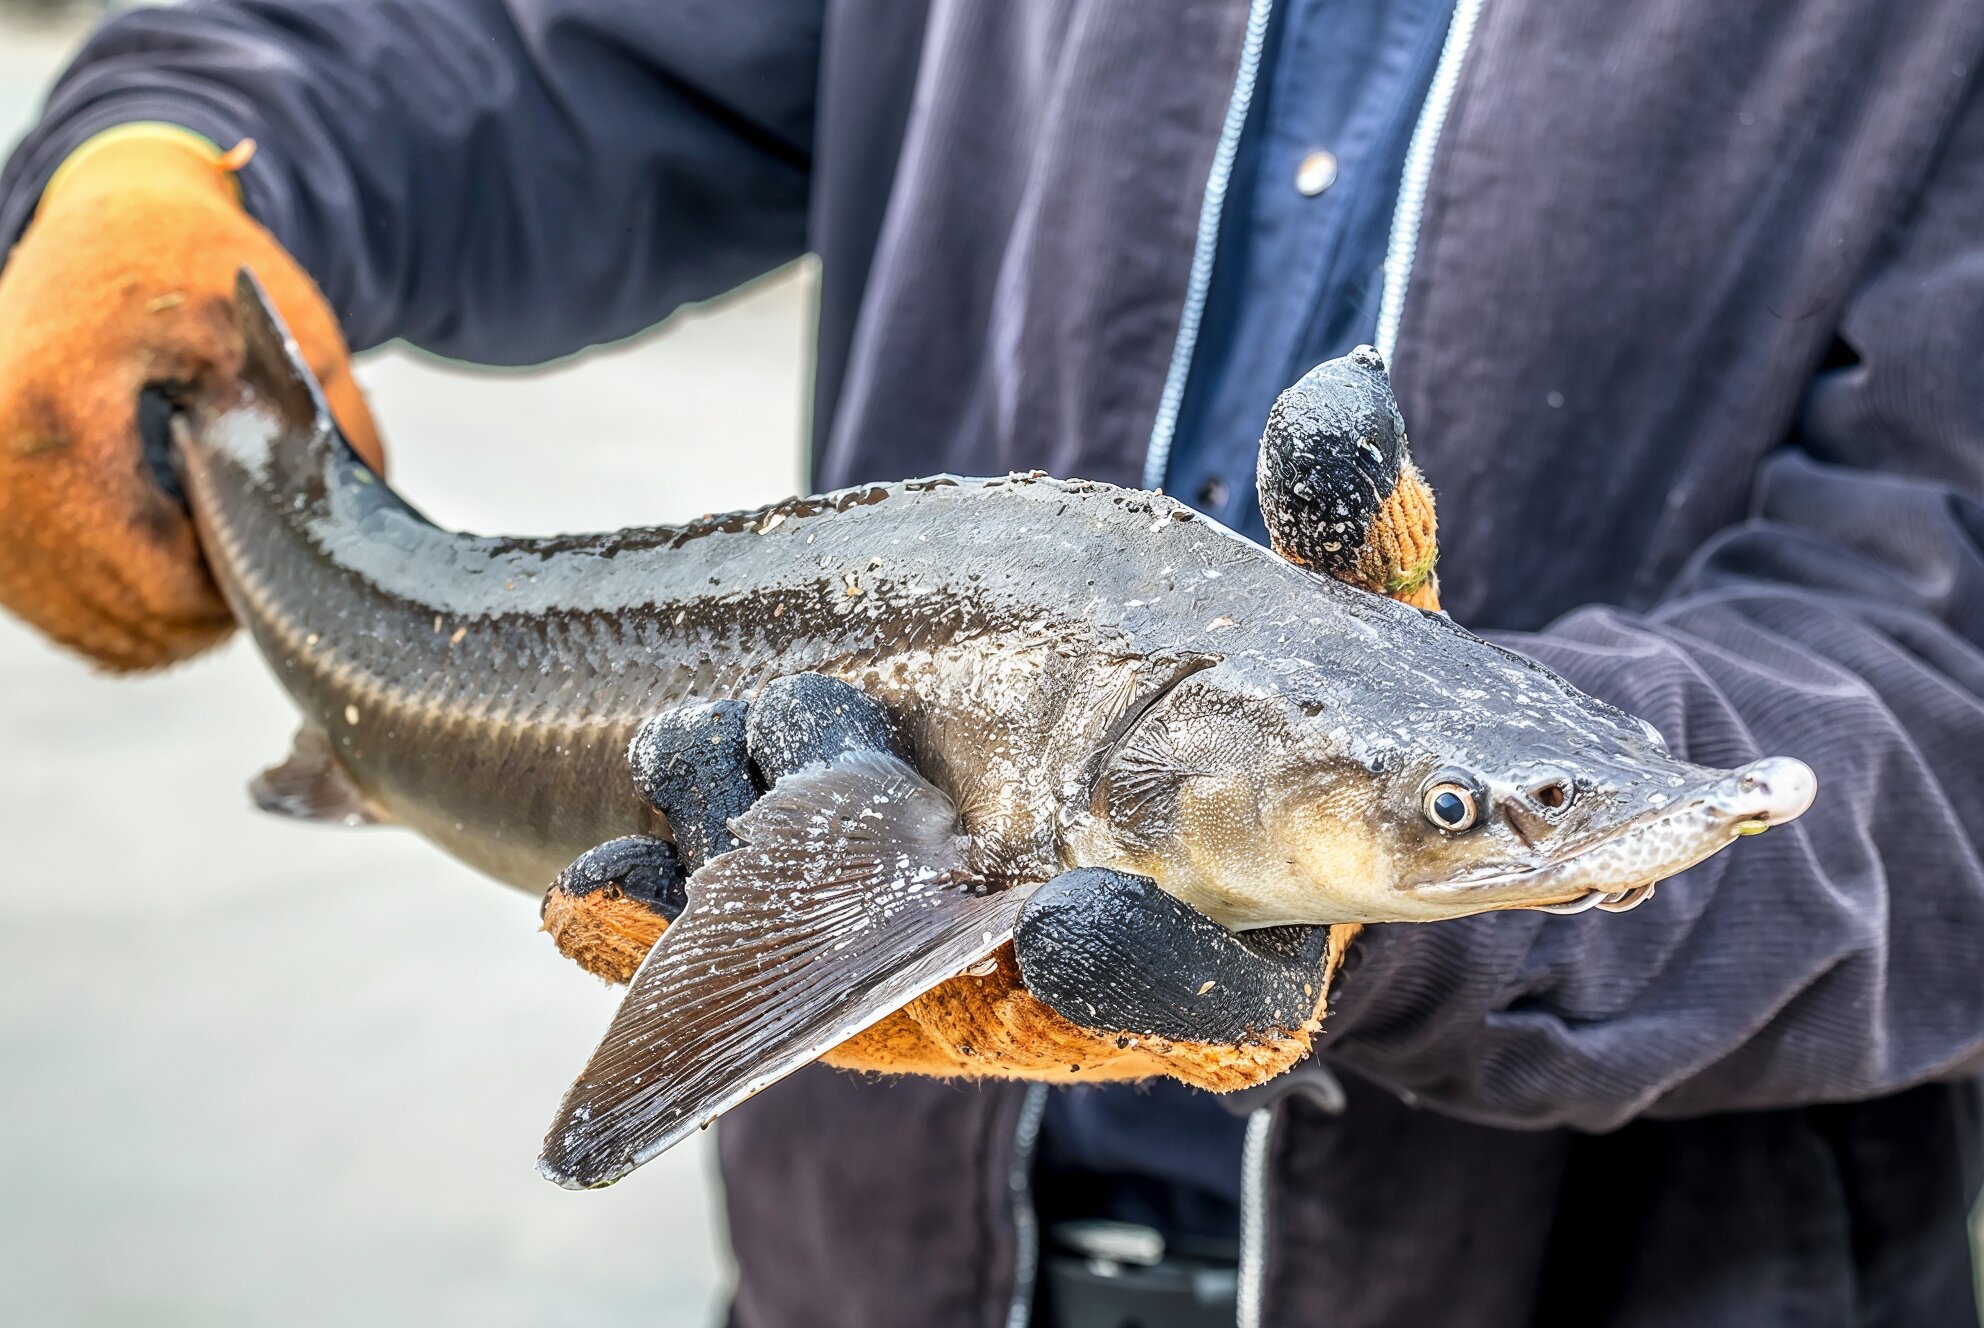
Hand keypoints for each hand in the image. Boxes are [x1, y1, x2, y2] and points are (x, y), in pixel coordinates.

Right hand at [0, 126, 381, 668]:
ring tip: (222, 534)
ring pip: (98, 625)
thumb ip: (332, 437)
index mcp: (52, 417)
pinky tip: (176, 542)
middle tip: (263, 536)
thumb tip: (364, 540)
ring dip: (174, 607)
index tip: (283, 539)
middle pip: (130, 616)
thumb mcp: (285, 333)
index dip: (241, 584)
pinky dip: (132, 598)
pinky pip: (68, 609)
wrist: (110, 219)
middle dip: (214, 600)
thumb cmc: (195, 264)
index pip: (158, 582)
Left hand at [541, 348, 1436, 1092]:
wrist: (1156, 768)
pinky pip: (743, 963)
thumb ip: (1348, 530)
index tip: (1072, 923)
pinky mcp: (843, 956)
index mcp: (1234, 936)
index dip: (1148, 980)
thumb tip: (1344, 397)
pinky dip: (666, 930)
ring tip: (673, 784)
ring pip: (842, 974)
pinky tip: (596, 884)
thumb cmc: (1257, 711)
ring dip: (745, 886)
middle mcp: (1082, 988)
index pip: (1210, 1004)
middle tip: (821, 819)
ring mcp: (950, 978)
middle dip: (896, 917)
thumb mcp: (1314, 614)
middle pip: (989, 1003)